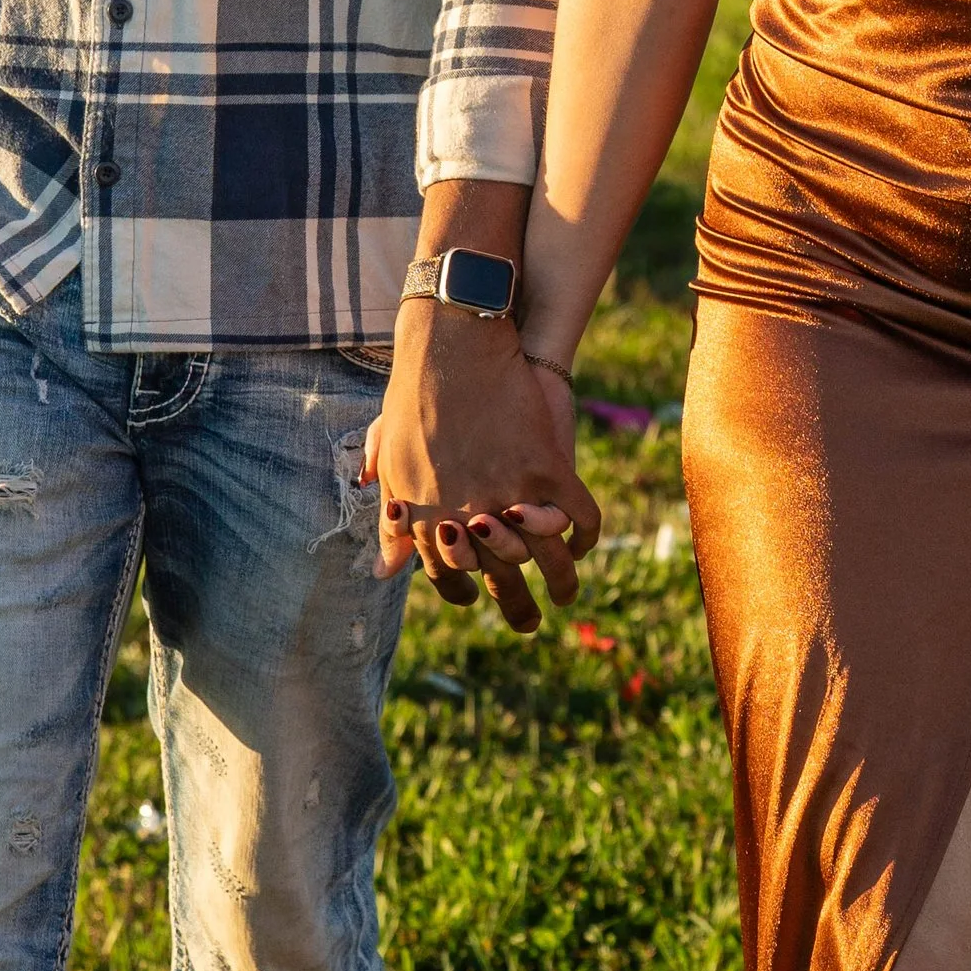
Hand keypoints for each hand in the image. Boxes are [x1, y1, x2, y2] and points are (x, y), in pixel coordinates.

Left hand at [365, 324, 598, 633]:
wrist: (454, 346)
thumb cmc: (413, 398)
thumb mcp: (391, 461)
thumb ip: (393, 521)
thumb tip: (385, 573)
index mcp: (426, 518)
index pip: (448, 577)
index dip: (463, 592)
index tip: (475, 597)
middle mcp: (468, 517)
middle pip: (499, 581)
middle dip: (515, 609)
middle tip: (527, 624)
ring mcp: (511, 494)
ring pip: (546, 559)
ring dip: (560, 584)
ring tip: (565, 596)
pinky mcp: (546, 467)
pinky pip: (577, 514)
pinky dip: (585, 533)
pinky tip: (583, 542)